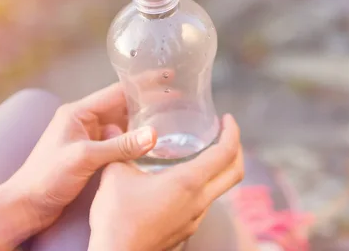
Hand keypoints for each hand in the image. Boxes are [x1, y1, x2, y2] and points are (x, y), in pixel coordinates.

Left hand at [8, 83, 157, 229]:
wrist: (26, 205)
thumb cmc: (45, 178)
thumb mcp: (84, 158)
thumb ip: (119, 145)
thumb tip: (153, 134)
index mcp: (78, 112)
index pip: (118, 91)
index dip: (143, 83)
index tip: (166, 76)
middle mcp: (84, 120)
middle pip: (123, 105)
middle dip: (149, 100)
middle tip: (177, 96)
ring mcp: (88, 137)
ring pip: (123, 123)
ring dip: (144, 119)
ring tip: (171, 115)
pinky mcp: (91, 153)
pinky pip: (119, 140)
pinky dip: (136, 139)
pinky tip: (151, 141)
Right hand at [88, 114, 243, 250]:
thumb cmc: (117, 218)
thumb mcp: (116, 174)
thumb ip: (122, 148)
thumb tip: (112, 129)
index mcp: (188, 182)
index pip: (226, 153)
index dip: (232, 132)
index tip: (227, 119)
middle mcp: (199, 201)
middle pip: (235, 173)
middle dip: (236, 149)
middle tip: (224, 134)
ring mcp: (194, 218)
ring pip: (219, 190)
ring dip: (219, 169)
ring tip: (201, 153)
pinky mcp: (185, 230)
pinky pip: (204, 203)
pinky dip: (204, 186)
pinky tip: (182, 181)